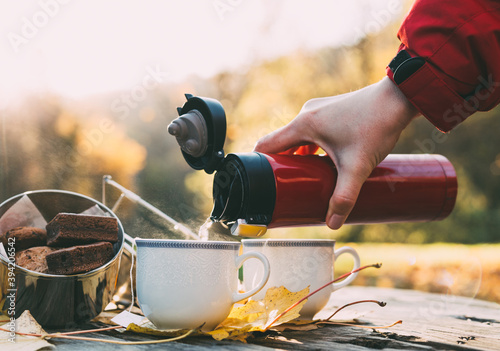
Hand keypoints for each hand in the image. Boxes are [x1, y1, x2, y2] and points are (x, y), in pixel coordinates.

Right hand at [254, 77, 419, 228]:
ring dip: (298, 158)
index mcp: (303, 125)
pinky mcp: (330, 111)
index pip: (266, 145)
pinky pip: (311, 132)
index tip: (260, 183)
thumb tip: (332, 223)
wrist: (398, 98)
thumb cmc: (376, 124)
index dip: (258, 165)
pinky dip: (311, 148)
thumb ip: (344, 197)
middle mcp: (306, 114)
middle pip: (282, 144)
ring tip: (306, 178)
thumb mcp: (357, 166)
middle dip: (282, 167)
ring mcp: (318, 111)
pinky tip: (324, 162)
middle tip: (287, 187)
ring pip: (298, 139)